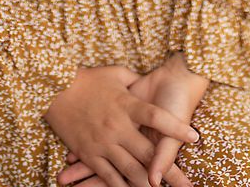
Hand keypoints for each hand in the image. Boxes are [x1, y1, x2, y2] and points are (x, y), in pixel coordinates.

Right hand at [44, 64, 199, 186]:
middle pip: (148, 154)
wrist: (55, 87)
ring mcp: (103, 143)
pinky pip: (108, 177)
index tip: (194, 137)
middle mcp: (118, 127)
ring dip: (148, 186)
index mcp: (127, 104)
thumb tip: (146, 81)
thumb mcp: (115, 74)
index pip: (157, 117)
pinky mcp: (89, 154)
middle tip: (187, 185)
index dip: (177, 128)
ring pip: (131, 172)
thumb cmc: (87, 78)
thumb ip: (133, 81)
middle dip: (171, 173)